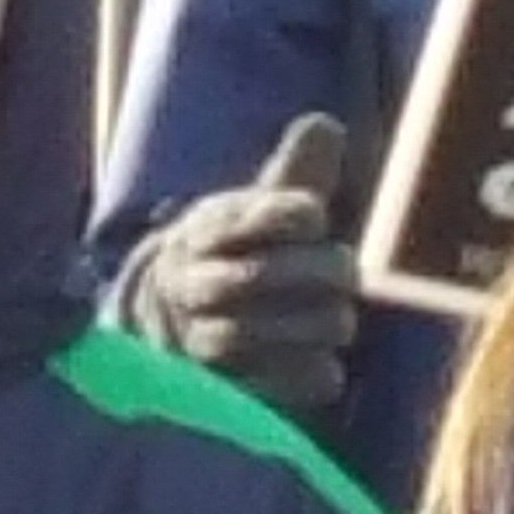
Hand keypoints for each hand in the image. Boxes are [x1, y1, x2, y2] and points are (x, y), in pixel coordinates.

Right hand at [115, 117, 359, 415]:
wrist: (166, 320)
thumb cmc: (233, 253)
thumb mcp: (259, 208)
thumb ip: (296, 172)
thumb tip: (326, 125)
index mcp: (206, 229)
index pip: (249, 217)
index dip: (292, 215)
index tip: (316, 217)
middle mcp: (193, 281)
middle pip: (248, 279)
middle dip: (311, 274)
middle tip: (347, 271)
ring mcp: (196, 336)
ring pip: (246, 335)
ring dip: (308, 327)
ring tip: (341, 319)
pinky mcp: (211, 387)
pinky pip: (254, 388)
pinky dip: (296, 377)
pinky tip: (328, 368)